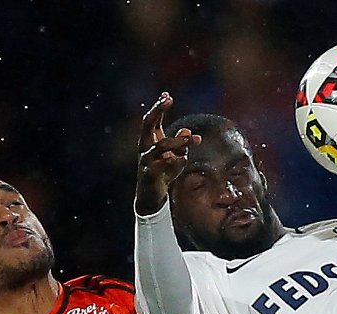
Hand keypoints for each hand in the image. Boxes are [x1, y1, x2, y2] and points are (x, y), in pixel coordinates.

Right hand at [136, 91, 200, 215]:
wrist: (152, 196)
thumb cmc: (163, 172)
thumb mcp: (176, 155)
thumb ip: (182, 143)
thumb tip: (187, 131)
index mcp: (149, 140)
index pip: (152, 119)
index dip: (158, 107)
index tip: (167, 95)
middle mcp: (144, 147)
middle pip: (147, 124)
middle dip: (157, 111)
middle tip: (168, 101)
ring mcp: (145, 160)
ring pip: (160, 146)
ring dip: (177, 141)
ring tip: (191, 139)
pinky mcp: (149, 174)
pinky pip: (162, 165)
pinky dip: (174, 161)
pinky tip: (184, 159)